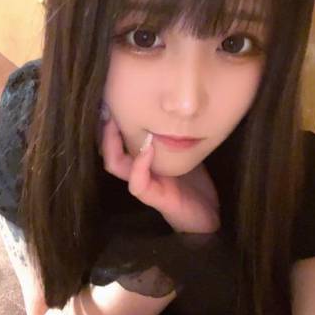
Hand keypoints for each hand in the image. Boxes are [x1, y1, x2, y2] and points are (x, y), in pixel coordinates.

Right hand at [98, 111, 220, 233]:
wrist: (209, 217)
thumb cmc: (197, 185)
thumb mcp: (185, 152)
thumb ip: (175, 134)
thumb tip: (174, 103)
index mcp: (142, 160)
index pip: (117, 138)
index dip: (112, 119)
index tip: (114, 97)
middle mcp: (137, 171)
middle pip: (109, 148)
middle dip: (105, 127)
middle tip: (108, 105)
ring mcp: (144, 185)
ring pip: (115, 164)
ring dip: (113, 142)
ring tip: (116, 121)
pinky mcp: (155, 198)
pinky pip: (137, 183)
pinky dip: (139, 165)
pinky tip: (147, 148)